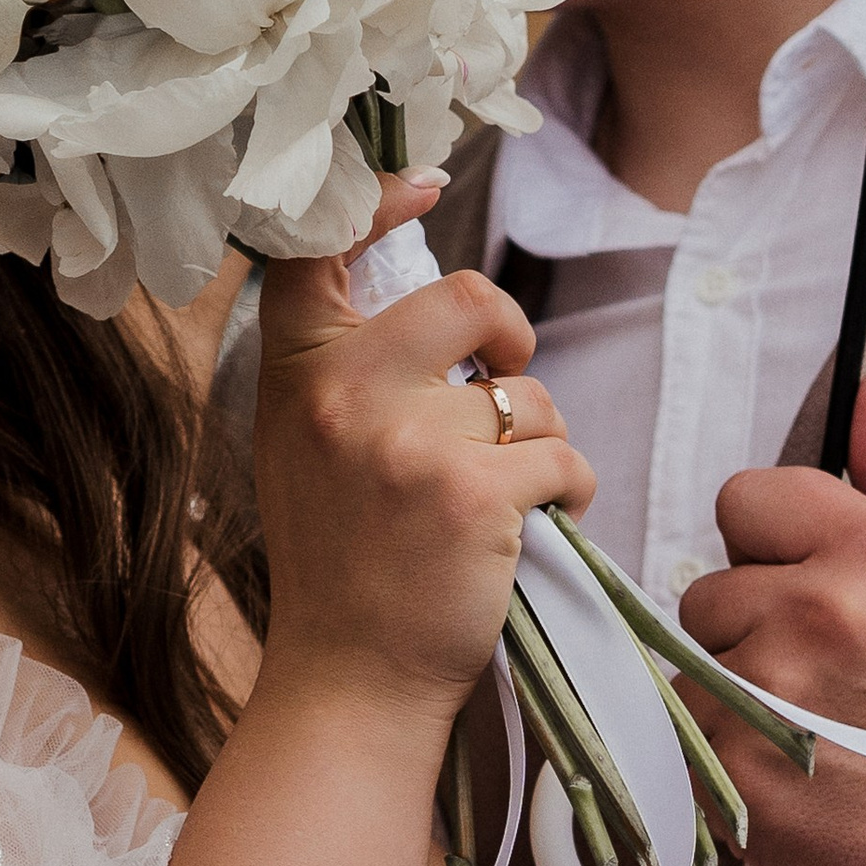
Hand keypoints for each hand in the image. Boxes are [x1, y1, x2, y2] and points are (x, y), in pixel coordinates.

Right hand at [250, 177, 591, 735]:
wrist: (350, 679)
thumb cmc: (343, 562)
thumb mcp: (308, 447)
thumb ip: (350, 370)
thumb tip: (443, 303)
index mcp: (297, 373)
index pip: (321, 248)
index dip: (377, 199)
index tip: (422, 185)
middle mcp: (341, 394)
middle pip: (467, 297)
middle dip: (510, 334)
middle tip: (508, 378)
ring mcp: (406, 442)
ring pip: (529, 394)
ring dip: (541, 441)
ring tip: (506, 498)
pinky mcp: (473, 494)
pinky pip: (561, 455)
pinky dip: (568, 491)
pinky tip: (539, 527)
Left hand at [679, 370, 865, 865]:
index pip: (744, 499)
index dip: (768, 546)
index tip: (806, 589)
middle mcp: (815, 608)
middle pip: (708, 590)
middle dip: (749, 627)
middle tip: (819, 678)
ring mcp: (769, 692)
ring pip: (692, 668)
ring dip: (731, 697)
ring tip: (806, 732)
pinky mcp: (736, 772)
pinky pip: (685, 741)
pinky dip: (722, 760)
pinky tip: (786, 776)